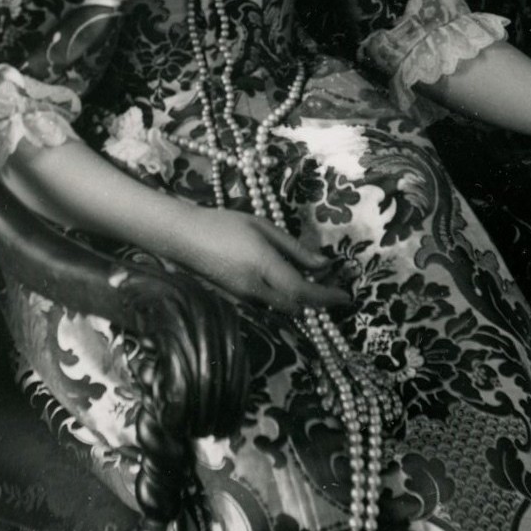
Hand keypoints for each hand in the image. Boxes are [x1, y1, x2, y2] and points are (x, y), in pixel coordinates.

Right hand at [182, 208, 353, 315]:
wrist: (183, 238)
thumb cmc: (223, 223)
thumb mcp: (262, 227)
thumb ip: (293, 248)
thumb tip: (324, 265)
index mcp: (264, 266)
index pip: (303, 291)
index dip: (327, 297)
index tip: (347, 296)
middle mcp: (256, 288)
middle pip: (297, 306)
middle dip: (315, 300)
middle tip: (328, 283)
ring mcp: (245, 298)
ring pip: (283, 307)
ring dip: (299, 299)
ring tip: (308, 277)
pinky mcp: (237, 300)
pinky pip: (268, 304)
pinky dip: (282, 297)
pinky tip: (282, 278)